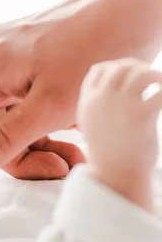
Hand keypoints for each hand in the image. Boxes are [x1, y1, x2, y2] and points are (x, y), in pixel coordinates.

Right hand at [79, 58, 161, 209]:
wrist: (116, 174)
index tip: (128, 74)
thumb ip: (98, 106)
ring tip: (160, 84)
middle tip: (149, 78)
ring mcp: (121, 107)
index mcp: (88, 103)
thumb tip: (108, 89)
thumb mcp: (93, 126)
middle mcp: (102, 101)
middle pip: (120, 68)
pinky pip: (160, 92)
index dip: (115, 67)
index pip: (98, 70)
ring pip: (140, 73)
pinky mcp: (142, 115)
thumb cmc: (108, 151)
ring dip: (154, 75)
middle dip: (136, 68)